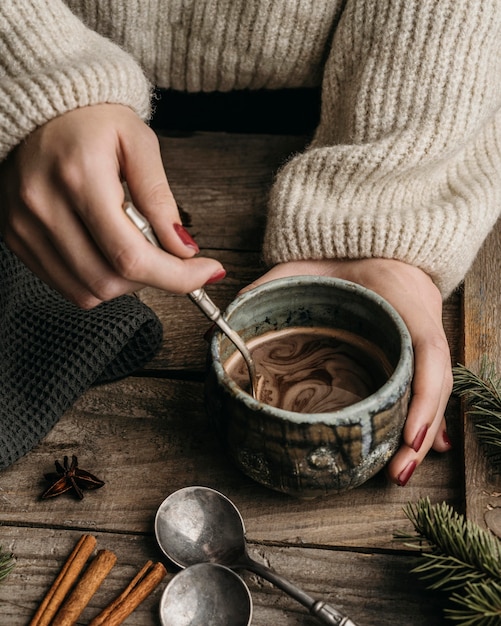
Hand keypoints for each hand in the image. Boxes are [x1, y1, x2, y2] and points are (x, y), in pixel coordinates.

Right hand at [0, 104, 223, 307]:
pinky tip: (108, 250)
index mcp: (79, 177)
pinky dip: (98, 280)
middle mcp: (44, 207)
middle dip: (153, 279)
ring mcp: (24, 226)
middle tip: (167, 253)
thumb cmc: (91, 119)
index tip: (206, 272)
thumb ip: (160, 199)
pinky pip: (66, 285)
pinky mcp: (15, 238)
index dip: (176, 277)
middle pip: (109, 281)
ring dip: (125, 283)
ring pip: (87, 292)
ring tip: (134, 246)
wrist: (39, 104)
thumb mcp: (138, 144)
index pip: (130, 256)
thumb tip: (183, 249)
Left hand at [244, 258, 452, 485]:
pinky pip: (428, 380)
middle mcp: (419, 314)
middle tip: (398, 471)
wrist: (363, 237)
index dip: (425, 395)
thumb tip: (223, 326)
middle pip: (436, 379)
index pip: (426, 347)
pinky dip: (425, 414)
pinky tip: (415, 443)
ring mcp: (423, 327)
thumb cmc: (330, 252)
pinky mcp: (417, 339)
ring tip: (401, 469)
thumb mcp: (295, 267)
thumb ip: (264, 291)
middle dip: (422, 429)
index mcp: (397, 292)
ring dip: (424, 430)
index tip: (409, 436)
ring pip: (436, 386)